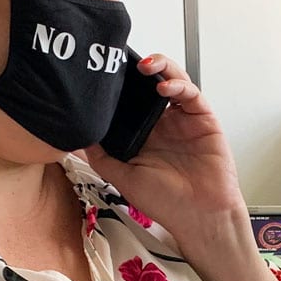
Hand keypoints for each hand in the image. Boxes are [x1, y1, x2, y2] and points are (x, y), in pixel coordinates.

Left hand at [83, 54, 246, 244]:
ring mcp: (183, 120)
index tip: (106, 74)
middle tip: (125, 62)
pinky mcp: (203, 119)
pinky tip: (165, 87)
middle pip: (150, 83)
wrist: (200, 218)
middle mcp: (163, 124)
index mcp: (143, 135)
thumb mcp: (122, 177)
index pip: (129, 99)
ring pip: (172, 80)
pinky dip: (179, 84)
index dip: (120, 85)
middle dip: (138, 68)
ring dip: (160, 66)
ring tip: (145, 66)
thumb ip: (100, 156)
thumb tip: (77, 135)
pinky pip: (192, 94)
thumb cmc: (167, 203)